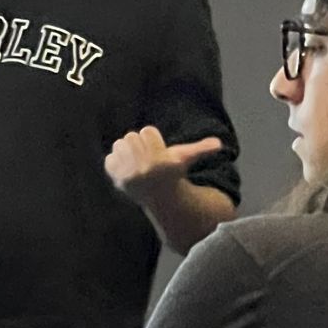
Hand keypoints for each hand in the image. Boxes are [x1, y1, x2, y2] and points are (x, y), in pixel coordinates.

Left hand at [105, 125, 222, 199]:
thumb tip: (218, 144)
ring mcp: (129, 176)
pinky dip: (116, 161)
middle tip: (147, 156)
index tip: (158, 150)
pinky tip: (127, 169)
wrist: (160, 197)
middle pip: (131, 136)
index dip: (153, 138)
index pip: (147, 130)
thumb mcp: (186, 159)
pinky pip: (109, 158)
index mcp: (161, 161)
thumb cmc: (172, 171)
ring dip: (127, 150)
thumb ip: (201, 149)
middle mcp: (144, 169)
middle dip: (139, 144)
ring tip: (137, 161)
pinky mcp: (117, 180)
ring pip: (119, 144)